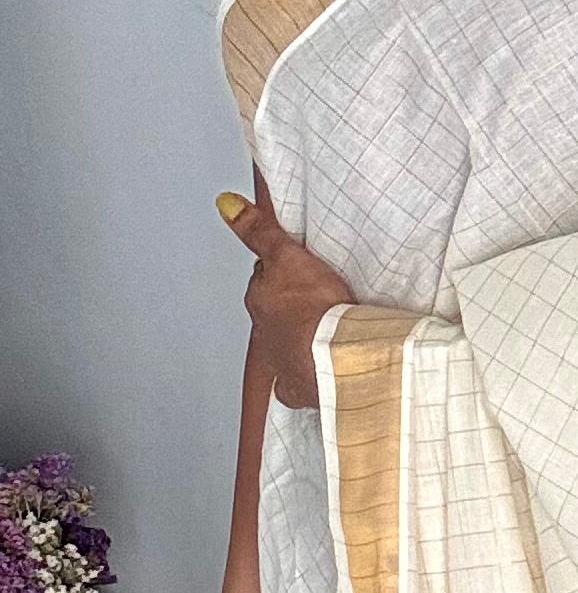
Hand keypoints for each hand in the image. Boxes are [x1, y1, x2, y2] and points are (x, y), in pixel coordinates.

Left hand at [216, 186, 352, 408]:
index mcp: (261, 299)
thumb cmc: (316, 309)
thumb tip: (226, 204)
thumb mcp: (287, 256)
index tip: (292, 273)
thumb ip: (259, 231)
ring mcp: (279, 362)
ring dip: (292, 342)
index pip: (263, 281)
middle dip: (283, 310)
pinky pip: (293, 385)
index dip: (278, 276)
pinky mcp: (298, 388)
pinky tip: (310, 374)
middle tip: (307, 303)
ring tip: (313, 338)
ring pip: (279, 348)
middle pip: (270, 315)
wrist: (336, 355)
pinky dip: (300, 379)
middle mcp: (264, 332)